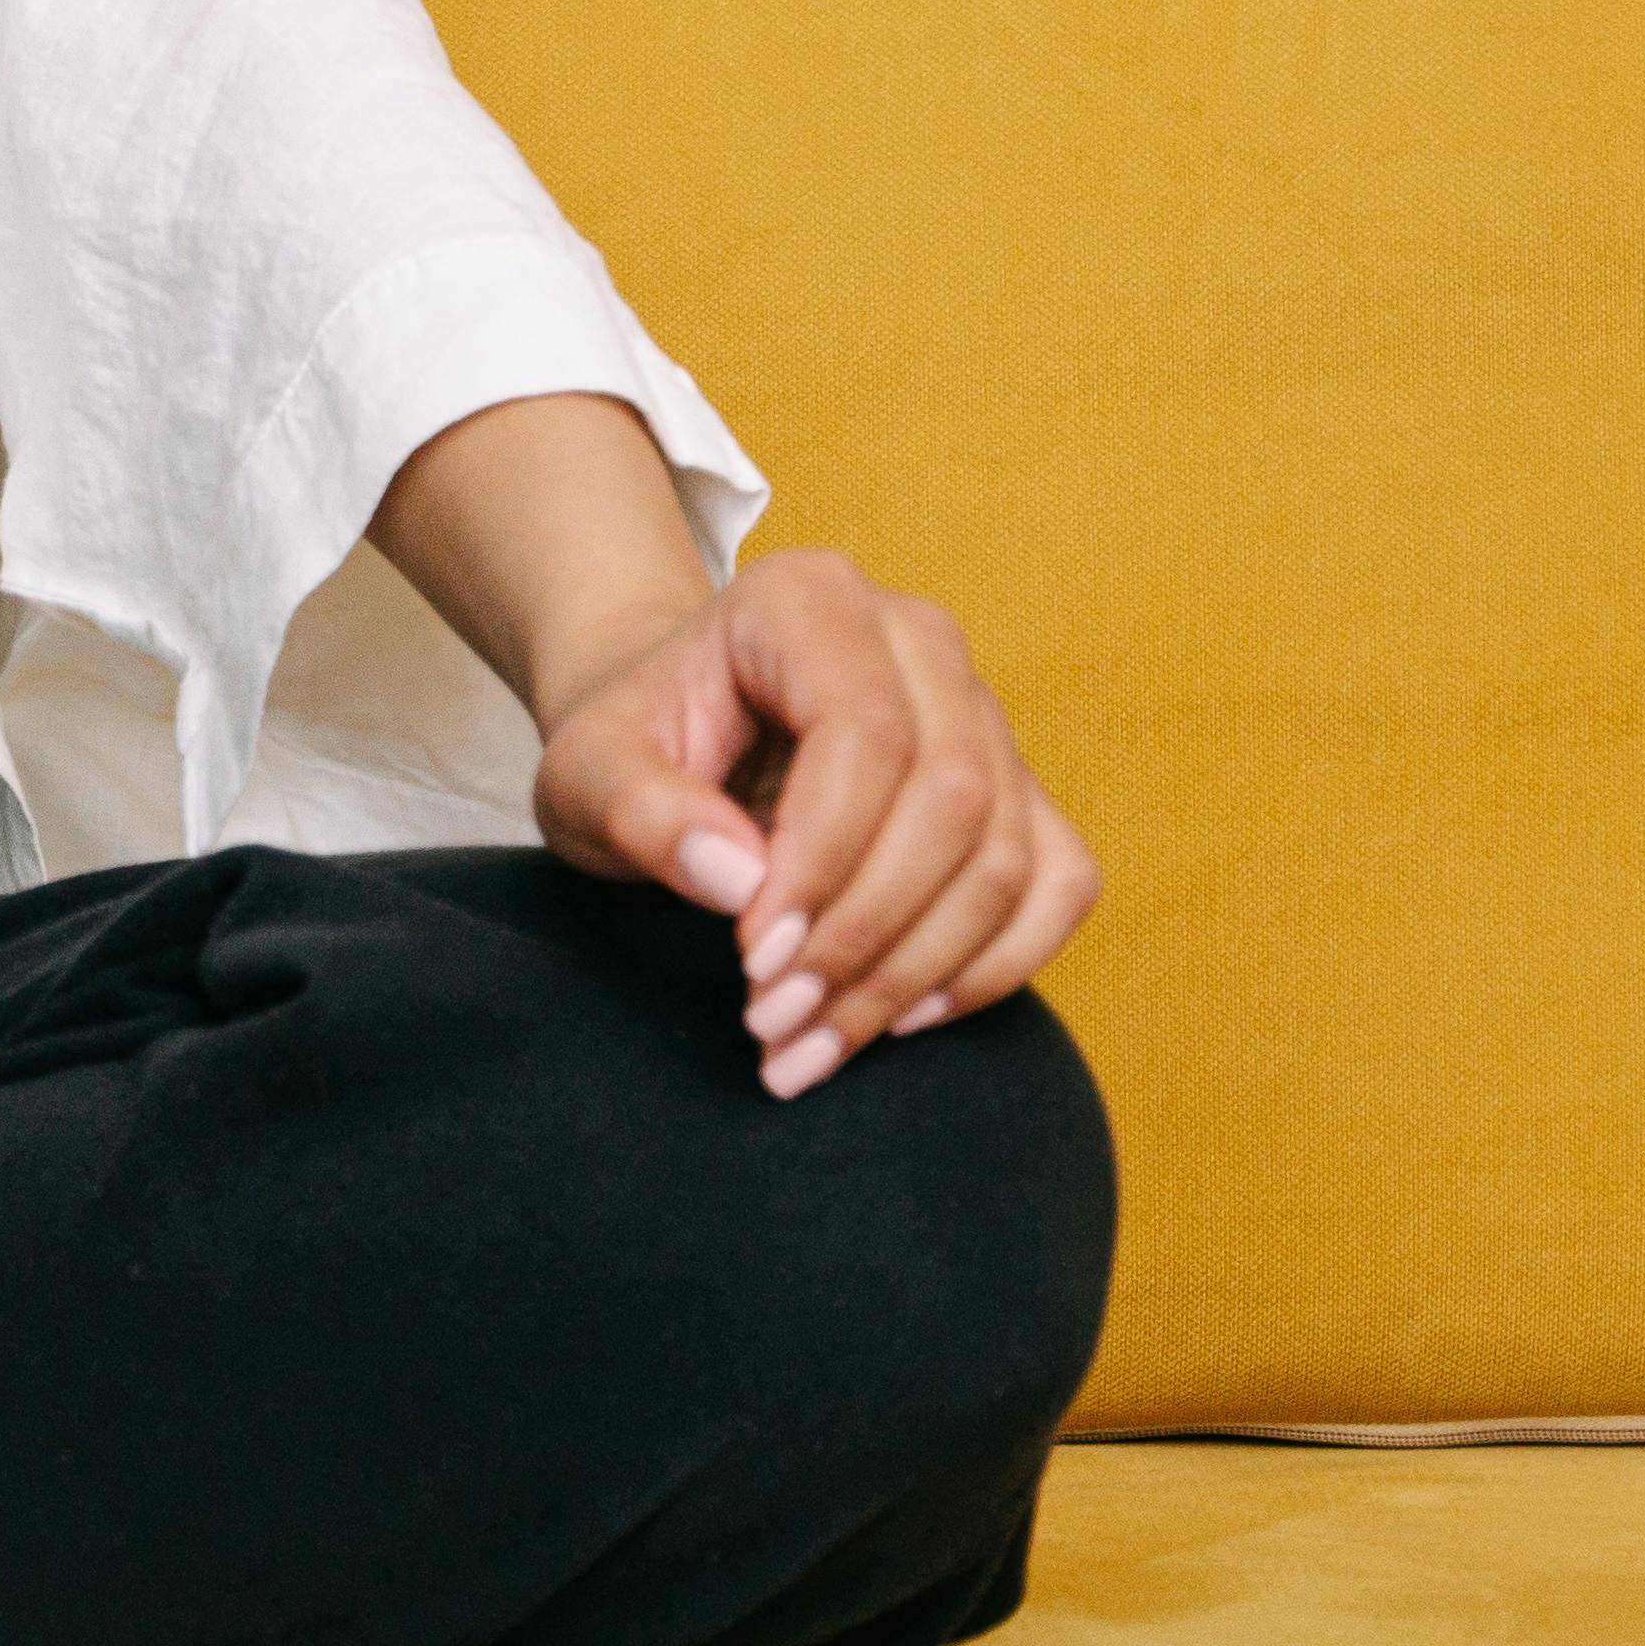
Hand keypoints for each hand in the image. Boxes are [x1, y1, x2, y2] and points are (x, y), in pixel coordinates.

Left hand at [525, 547, 1098, 1097]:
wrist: (673, 730)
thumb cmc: (632, 743)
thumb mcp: (586, 770)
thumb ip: (638, 810)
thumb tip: (742, 884)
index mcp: (810, 601)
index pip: (865, 732)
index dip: (823, 858)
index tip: (753, 956)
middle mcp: (918, 640)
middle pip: (953, 796)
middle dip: (867, 933)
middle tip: (777, 1021)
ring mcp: (981, 712)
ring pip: (1005, 854)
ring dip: (919, 972)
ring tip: (814, 1043)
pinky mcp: (1017, 788)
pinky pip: (1058, 881)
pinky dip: (997, 964)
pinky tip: (905, 1017)